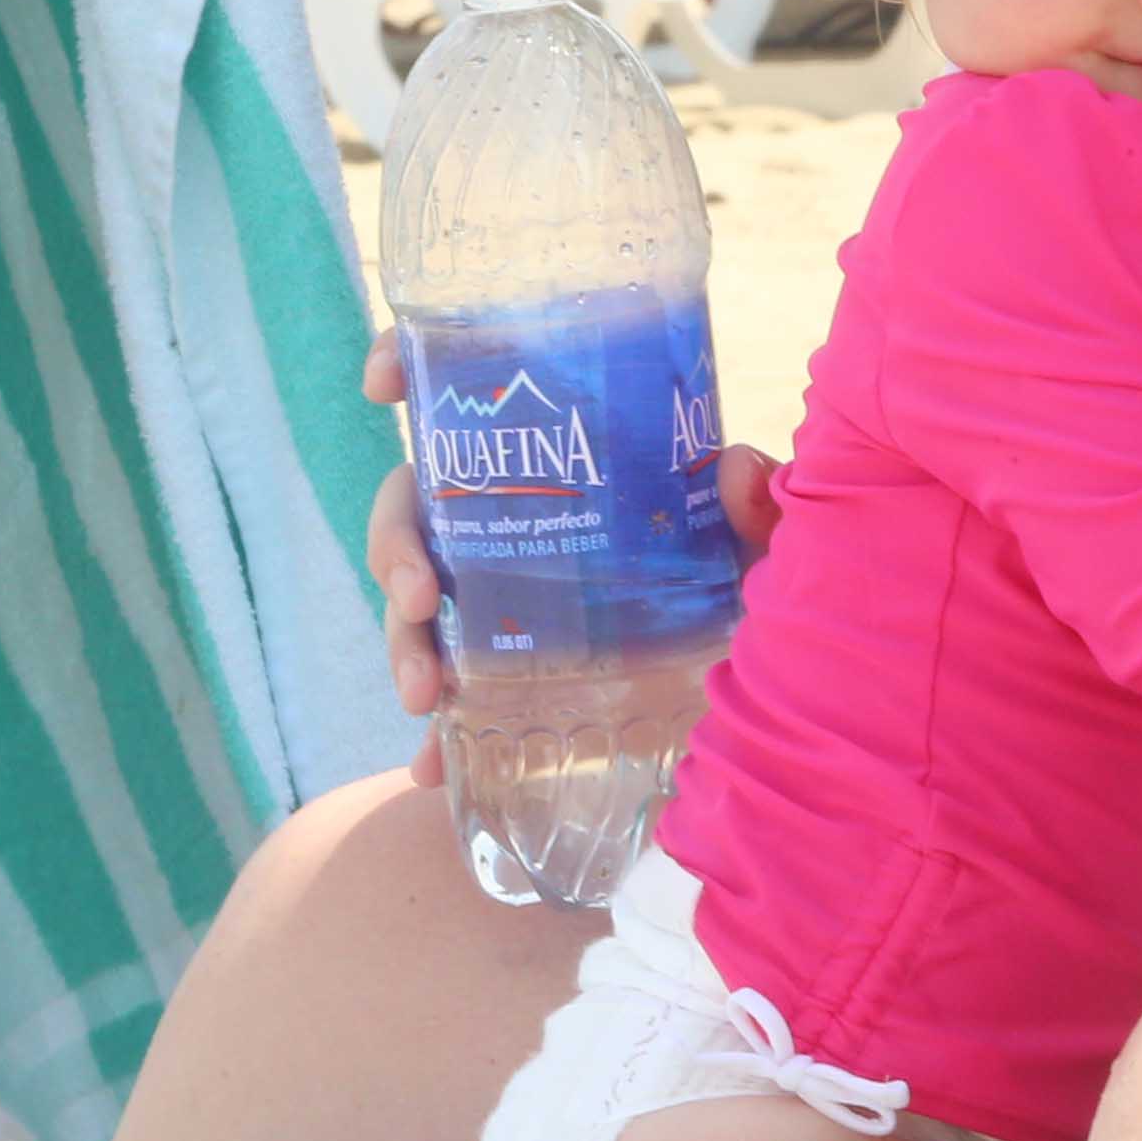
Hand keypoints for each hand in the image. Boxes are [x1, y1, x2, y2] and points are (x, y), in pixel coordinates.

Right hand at [362, 331, 780, 781]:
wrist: (761, 683)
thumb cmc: (746, 581)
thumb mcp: (758, 543)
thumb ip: (760, 506)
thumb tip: (737, 467)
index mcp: (556, 463)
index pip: (470, 401)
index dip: (410, 371)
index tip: (380, 386)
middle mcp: (513, 522)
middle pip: (417, 511)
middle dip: (393, 548)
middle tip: (414, 595)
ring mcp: (500, 600)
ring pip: (416, 605)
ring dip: (402, 646)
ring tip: (425, 698)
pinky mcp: (506, 675)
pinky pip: (455, 701)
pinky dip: (437, 737)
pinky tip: (431, 769)